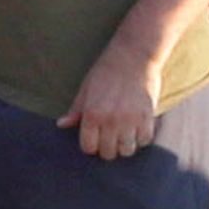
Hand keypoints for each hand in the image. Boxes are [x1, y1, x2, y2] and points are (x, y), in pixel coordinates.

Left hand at [57, 38, 162, 158]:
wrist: (133, 55)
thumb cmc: (106, 71)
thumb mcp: (86, 89)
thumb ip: (76, 110)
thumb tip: (62, 124)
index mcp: (91, 114)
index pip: (88, 147)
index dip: (91, 146)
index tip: (96, 139)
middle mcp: (110, 120)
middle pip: (108, 152)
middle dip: (108, 148)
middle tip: (111, 137)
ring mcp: (130, 120)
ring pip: (127, 150)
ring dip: (125, 145)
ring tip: (125, 134)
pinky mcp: (147, 116)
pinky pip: (144, 140)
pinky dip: (141, 138)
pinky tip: (138, 129)